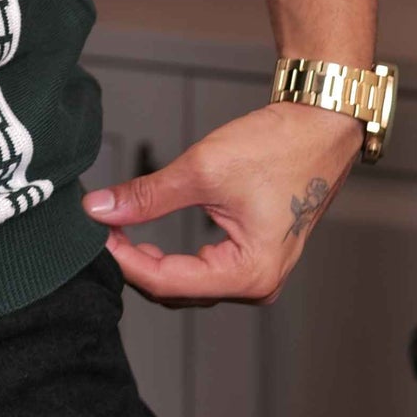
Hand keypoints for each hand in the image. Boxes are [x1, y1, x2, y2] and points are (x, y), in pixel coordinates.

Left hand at [80, 101, 363, 305]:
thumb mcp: (204, 169)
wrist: (321, 127)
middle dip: (135, 262)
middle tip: (101, 226)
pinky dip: (172, 257)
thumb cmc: (280, 147)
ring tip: (117, 228)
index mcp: (251, 274)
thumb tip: (101, 209)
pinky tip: (146, 236)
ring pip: (187, 284)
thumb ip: (148, 195)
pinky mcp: (252, 258)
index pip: (168, 282)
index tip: (95, 234)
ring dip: (151, 260)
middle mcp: (258, 285)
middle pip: (176, 289)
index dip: (125, 259)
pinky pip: (202, 271)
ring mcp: (257, 274)